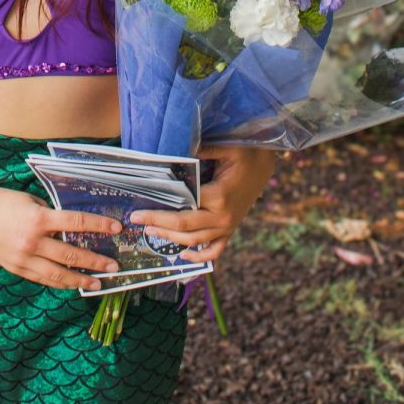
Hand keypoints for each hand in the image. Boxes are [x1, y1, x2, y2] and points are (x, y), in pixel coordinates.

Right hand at [0, 183, 122, 290]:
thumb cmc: (5, 201)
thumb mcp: (33, 201)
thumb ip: (51, 216)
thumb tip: (73, 227)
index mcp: (39, 219)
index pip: (77, 223)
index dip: (99, 225)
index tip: (116, 228)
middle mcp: (32, 241)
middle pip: (71, 254)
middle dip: (95, 262)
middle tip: (113, 266)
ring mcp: (23, 258)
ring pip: (57, 274)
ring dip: (80, 280)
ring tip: (97, 284)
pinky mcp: (16, 268)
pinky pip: (42, 279)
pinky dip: (59, 282)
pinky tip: (72, 283)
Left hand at [129, 145, 275, 262]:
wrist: (267, 163)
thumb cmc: (246, 152)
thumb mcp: (224, 147)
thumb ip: (198, 151)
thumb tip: (170, 155)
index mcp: (219, 196)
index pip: (182, 208)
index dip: (158, 211)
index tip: (137, 210)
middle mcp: (223, 216)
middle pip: (184, 227)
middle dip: (157, 225)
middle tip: (136, 221)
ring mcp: (228, 226)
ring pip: (195, 241)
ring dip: (171, 239)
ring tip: (150, 232)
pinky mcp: (230, 229)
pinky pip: (214, 250)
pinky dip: (199, 256)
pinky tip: (183, 256)